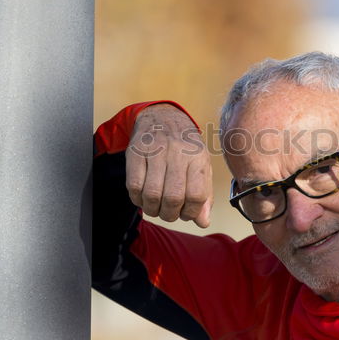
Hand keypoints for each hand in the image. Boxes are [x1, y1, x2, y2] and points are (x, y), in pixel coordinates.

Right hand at [126, 104, 212, 224]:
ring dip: (153, 210)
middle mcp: (178, 153)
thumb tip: (203, 222)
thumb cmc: (185, 148)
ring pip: (152, 194)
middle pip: (173, 197)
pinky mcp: (136, 152)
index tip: (186, 214)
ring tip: (156, 208)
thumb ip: (204, 195)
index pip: (197, 195)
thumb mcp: (201, 166)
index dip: (191, 212)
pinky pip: (134, 186)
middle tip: (168, 214)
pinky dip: (138, 200)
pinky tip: (143, 198)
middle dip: (170, 214)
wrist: (163, 118)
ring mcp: (155, 151)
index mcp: (198, 158)